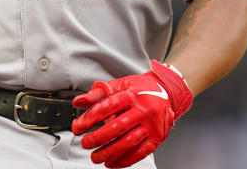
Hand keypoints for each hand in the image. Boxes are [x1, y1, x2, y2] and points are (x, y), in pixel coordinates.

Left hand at [72, 60, 193, 167]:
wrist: (167, 91)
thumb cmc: (141, 88)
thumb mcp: (120, 84)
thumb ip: (98, 93)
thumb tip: (78, 102)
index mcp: (132, 95)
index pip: (108, 107)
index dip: (90, 118)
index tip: (78, 127)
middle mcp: (143, 110)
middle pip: (117, 127)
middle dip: (98, 138)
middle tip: (85, 143)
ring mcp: (152, 125)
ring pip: (128, 142)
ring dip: (109, 152)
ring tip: (95, 157)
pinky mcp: (157, 137)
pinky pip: (140, 152)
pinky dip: (124, 160)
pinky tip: (112, 162)